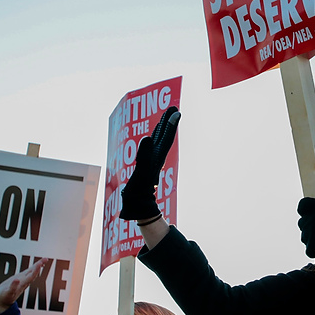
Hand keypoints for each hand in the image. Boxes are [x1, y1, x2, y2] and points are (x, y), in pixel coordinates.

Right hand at [0, 258, 50, 312]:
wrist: (3, 302)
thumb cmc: (5, 297)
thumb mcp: (7, 293)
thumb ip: (12, 287)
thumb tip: (16, 280)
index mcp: (22, 284)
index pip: (31, 275)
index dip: (36, 269)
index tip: (40, 263)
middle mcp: (23, 282)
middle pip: (33, 272)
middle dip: (39, 265)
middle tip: (45, 259)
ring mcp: (21, 281)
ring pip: (30, 273)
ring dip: (36, 267)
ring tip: (42, 261)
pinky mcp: (19, 281)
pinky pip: (25, 274)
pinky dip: (30, 269)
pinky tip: (33, 267)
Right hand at [120, 106, 179, 220]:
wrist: (138, 207)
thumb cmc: (138, 193)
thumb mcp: (140, 173)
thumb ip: (144, 155)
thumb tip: (146, 138)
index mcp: (156, 158)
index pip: (165, 138)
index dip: (170, 124)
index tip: (176, 111)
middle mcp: (156, 158)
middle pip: (164, 136)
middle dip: (168, 122)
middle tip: (173, 107)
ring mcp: (152, 161)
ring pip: (158, 141)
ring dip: (162, 128)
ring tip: (165, 116)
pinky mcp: (146, 165)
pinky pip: (151, 148)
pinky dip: (153, 138)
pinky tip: (153, 135)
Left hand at [297, 198, 314, 264]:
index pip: (302, 205)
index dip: (306, 209)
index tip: (310, 213)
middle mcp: (312, 219)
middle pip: (302, 221)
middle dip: (309, 225)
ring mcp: (309, 234)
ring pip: (304, 235)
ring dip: (311, 237)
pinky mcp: (310, 247)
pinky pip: (308, 248)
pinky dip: (314, 250)